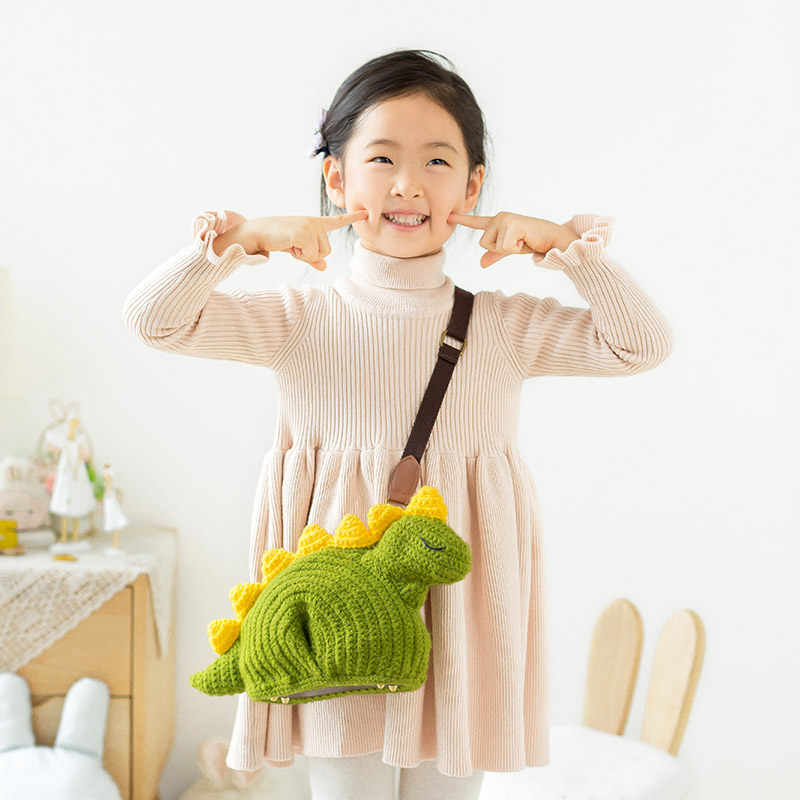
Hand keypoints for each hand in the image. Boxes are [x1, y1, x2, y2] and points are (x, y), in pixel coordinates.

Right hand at [244, 209, 368, 269]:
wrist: (259, 232)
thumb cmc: (279, 239)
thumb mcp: (298, 249)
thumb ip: (313, 257)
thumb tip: (324, 266)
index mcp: (316, 223)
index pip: (337, 221)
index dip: (352, 217)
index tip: (367, 213)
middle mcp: (315, 222)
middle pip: (327, 251)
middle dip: (312, 255)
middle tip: (295, 245)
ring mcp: (310, 226)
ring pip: (320, 254)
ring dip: (305, 255)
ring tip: (292, 243)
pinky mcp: (303, 233)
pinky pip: (310, 255)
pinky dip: (300, 256)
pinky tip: (289, 244)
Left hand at [447, 211, 563, 268]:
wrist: (551, 238)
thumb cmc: (532, 241)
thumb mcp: (510, 249)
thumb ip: (495, 255)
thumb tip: (481, 264)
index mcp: (497, 222)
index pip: (476, 222)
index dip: (462, 219)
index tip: (449, 215)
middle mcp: (499, 217)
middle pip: (483, 243)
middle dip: (499, 249)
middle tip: (516, 242)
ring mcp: (505, 219)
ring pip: (493, 246)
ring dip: (508, 249)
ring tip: (521, 240)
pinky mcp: (511, 224)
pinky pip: (504, 247)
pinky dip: (515, 249)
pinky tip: (525, 240)